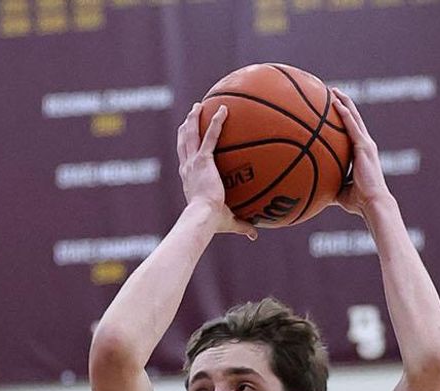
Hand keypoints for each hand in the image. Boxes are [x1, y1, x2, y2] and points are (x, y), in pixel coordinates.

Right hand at [177, 103, 257, 239]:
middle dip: (186, 128)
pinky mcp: (202, 160)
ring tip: (199, 106)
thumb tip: (255, 235)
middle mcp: (188, 169)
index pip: (186, 161)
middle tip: (191, 116)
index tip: (189, 141)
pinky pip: (210, 136)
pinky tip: (224, 109)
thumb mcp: (228, 222)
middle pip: (184, 143)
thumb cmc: (212, 223)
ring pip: (190, 135)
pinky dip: (216, 121)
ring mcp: (193, 163)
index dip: (186, 149)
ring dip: (194, 119)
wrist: (204, 218)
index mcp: (189, 180)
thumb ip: (242, 225)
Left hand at [331, 89, 391, 220]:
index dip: (344, 118)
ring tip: (332, 91)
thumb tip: (313, 190)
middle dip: (343, 104)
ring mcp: (366, 144)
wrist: (373, 203)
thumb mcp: (340, 192)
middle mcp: (365, 145)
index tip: (333, 109)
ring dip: (343, 102)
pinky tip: (335, 104)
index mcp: (362, 153)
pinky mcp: (364, 147)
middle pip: (354, 118)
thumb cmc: (359, 202)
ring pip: (354, 117)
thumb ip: (329, 185)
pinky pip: (352, 126)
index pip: (352, 131)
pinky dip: (344, 114)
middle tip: (332, 93)